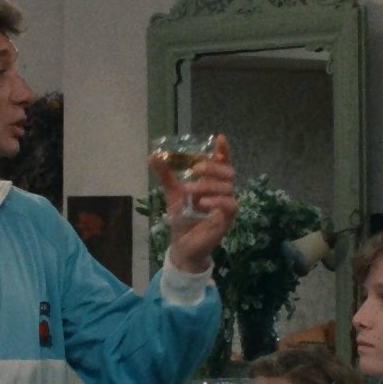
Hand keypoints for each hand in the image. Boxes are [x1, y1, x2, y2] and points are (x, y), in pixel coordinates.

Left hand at [150, 134, 236, 272]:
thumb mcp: (172, 194)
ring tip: (191, 191)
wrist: (182, 245)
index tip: (219, 138)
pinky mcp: (227, 219)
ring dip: (209, 185)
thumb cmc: (182, 219)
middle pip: (228, 172)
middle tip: (194, 169)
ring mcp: (226, 206)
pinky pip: (229, 205)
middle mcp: (222, 192)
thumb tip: (152, 156)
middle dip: (212, 168)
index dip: (223, 150)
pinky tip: (203, 203)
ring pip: (228, 187)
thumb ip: (166, 175)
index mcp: (211, 183)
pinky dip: (217, 201)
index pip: (222, 163)